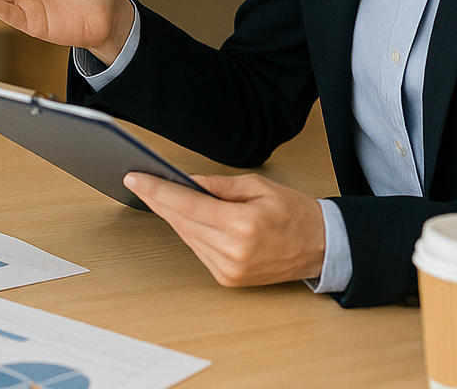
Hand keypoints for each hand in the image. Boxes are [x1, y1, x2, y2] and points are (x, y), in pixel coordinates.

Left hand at [123, 171, 325, 285]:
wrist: (321, 247)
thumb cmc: (294, 213)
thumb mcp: (258, 186)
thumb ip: (218, 185)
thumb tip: (186, 180)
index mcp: (242, 225)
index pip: (187, 204)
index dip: (157, 190)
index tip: (135, 178)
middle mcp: (233, 251)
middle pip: (181, 221)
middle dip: (158, 200)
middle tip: (139, 181)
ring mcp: (229, 269)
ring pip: (187, 236)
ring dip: (172, 216)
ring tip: (158, 194)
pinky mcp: (228, 279)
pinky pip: (198, 250)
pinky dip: (190, 232)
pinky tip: (184, 216)